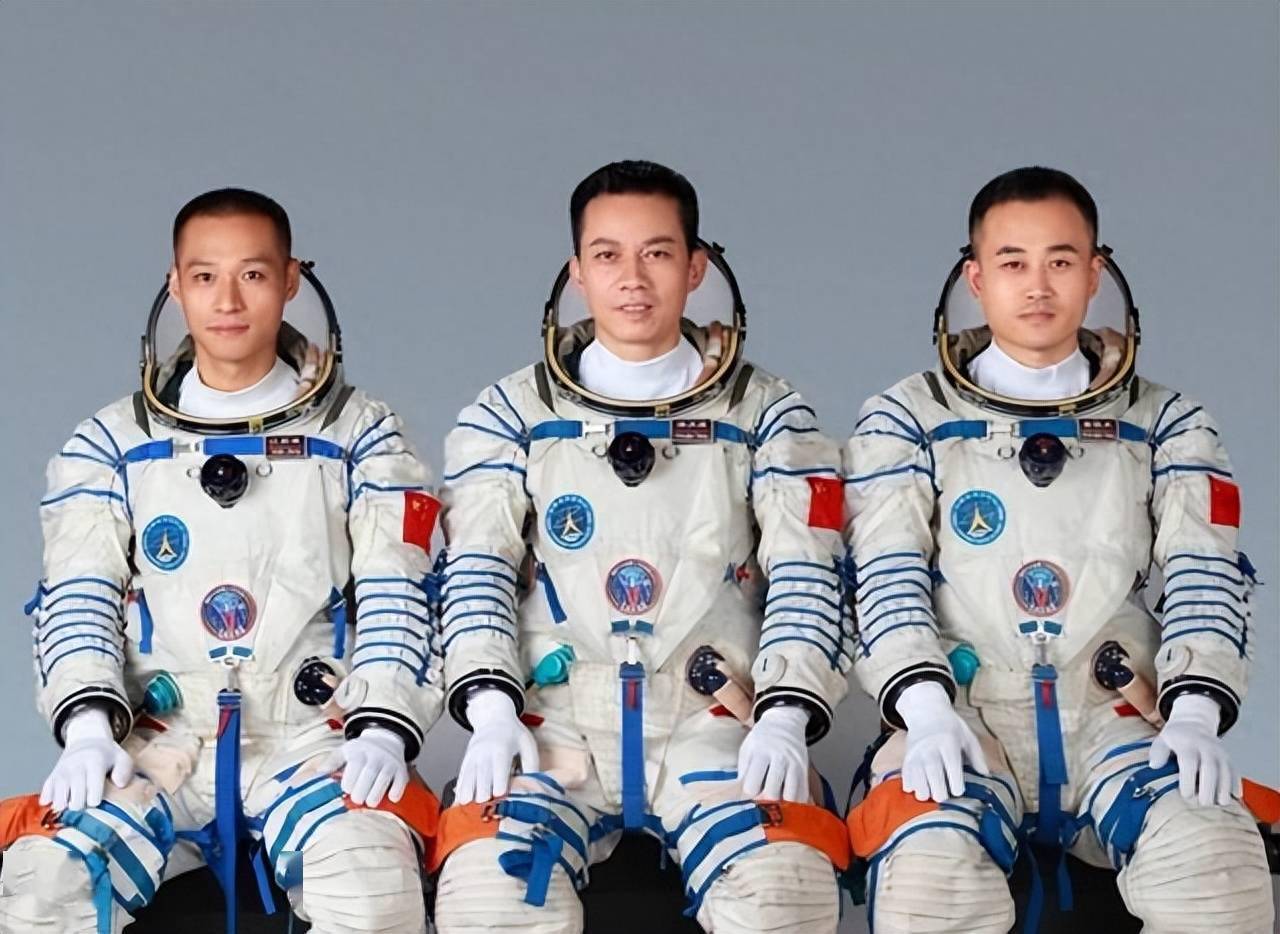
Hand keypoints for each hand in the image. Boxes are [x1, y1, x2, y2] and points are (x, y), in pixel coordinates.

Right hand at [40, 707, 132, 811]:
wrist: (86, 740)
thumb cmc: (107, 755)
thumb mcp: (122, 757)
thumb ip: (125, 770)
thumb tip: (119, 785)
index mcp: (94, 763)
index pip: (92, 790)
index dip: (95, 801)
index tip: (98, 802)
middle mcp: (75, 768)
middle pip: (75, 802)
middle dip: (82, 808)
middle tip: (87, 806)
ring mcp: (61, 773)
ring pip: (58, 802)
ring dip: (66, 808)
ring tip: (74, 805)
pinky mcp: (51, 778)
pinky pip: (45, 796)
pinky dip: (50, 803)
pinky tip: (59, 802)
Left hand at [324, 727, 408, 806]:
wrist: (385, 739)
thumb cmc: (360, 750)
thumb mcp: (344, 751)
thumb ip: (331, 763)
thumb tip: (318, 775)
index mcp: (359, 751)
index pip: (355, 765)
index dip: (349, 780)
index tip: (345, 790)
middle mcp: (376, 754)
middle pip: (369, 773)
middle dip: (362, 790)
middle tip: (357, 799)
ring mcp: (390, 761)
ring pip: (385, 778)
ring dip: (376, 793)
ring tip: (370, 802)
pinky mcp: (401, 769)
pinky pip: (401, 780)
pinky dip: (397, 790)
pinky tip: (391, 798)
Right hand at [455, 689, 538, 804]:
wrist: (494, 719)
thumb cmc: (514, 735)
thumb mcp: (527, 744)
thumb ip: (531, 764)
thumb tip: (533, 785)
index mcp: (502, 747)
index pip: (499, 764)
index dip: (499, 780)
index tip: (499, 795)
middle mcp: (484, 752)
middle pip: (481, 773)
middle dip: (483, 791)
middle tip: (485, 807)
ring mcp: (473, 756)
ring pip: (468, 776)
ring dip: (468, 792)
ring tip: (468, 809)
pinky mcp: (466, 761)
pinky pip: (461, 777)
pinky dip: (460, 790)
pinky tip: (459, 803)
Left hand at [737, 705, 810, 801]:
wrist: (785, 722)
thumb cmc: (762, 738)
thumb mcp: (747, 749)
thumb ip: (743, 772)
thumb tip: (740, 796)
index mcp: (761, 752)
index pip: (752, 785)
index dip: (749, 794)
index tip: (750, 793)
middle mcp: (780, 757)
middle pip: (772, 793)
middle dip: (765, 801)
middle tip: (762, 799)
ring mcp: (795, 764)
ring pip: (791, 797)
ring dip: (782, 804)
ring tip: (775, 802)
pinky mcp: (805, 769)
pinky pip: (803, 794)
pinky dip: (795, 802)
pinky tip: (788, 800)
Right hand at [896, 680, 988, 802]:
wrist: (925, 712)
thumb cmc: (951, 727)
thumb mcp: (968, 736)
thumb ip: (977, 756)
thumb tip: (986, 776)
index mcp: (948, 742)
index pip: (952, 765)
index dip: (956, 783)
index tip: (959, 792)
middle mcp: (930, 748)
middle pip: (933, 776)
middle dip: (940, 793)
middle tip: (945, 796)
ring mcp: (916, 754)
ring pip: (918, 781)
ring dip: (925, 792)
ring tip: (931, 793)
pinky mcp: (906, 758)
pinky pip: (906, 779)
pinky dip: (912, 787)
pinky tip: (920, 786)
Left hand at [1149, 693, 1237, 806]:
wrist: (1194, 722)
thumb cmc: (1176, 737)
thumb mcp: (1163, 739)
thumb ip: (1158, 752)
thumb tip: (1154, 766)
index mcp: (1187, 743)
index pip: (1189, 761)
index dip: (1188, 779)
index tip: (1186, 795)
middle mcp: (1206, 747)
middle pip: (1210, 768)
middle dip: (1209, 787)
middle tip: (1204, 803)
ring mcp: (1219, 753)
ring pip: (1226, 771)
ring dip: (1224, 788)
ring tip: (1220, 803)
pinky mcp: (1228, 758)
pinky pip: (1235, 771)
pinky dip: (1236, 784)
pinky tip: (1235, 796)